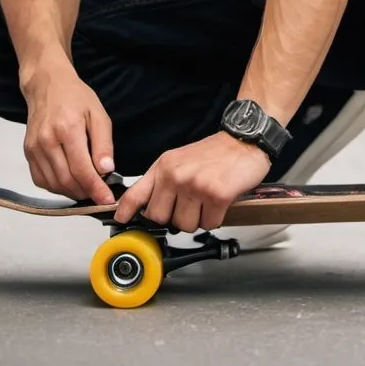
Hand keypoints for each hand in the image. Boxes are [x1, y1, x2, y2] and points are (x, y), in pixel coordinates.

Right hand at [21, 59, 115, 205]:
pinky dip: (57, 187)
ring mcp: (34, 148)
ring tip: (88, 187)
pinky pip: (42, 181)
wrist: (47, 86)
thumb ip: (103, 144)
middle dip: (86, 193)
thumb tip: (107, 170)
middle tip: (100, 194)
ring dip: (73, 192)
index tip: (108, 200)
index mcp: (67, 129)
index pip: (82, 170)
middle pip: (67, 181)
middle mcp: (47, 141)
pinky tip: (70, 181)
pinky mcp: (28, 153)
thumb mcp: (98, 115)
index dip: (96, 189)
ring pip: (54, 185)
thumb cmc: (76, 98)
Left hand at [114, 132, 270, 231]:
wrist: (244, 139)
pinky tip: (220, 200)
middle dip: (175, 217)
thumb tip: (146, 208)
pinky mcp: (217, 195)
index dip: (126, 211)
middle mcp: (176, 175)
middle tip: (190, 203)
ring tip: (207, 199)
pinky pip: (209, 224)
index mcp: (164, 166)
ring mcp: (196, 185)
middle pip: (161, 219)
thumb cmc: (213, 153)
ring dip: (198, 218)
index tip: (120, 220)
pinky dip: (216, 217)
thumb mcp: (179, 159)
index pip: (137, 194)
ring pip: (185, 226)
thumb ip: (161, 181)